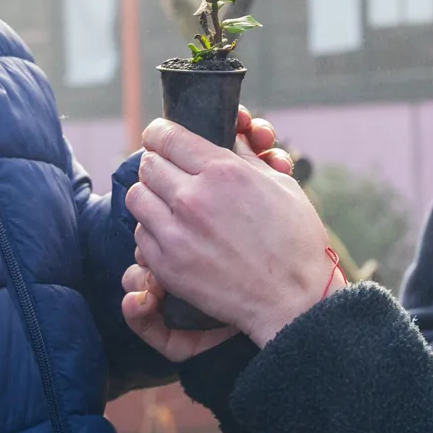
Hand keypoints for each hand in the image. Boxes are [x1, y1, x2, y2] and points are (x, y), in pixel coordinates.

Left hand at [124, 118, 334, 346]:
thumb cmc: (294, 240)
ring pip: (137, 197)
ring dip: (150, 195)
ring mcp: (176, 233)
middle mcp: (193, 198)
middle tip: (169, 171)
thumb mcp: (280, 184)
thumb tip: (229, 135)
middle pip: (148, 164)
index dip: (161, 133)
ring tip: (167, 202)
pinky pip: (140, 235)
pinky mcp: (167, 264)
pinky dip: (152, 230)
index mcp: (222, 172)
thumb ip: (246, 157)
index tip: (161, 137)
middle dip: (158, 163)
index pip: (167, 137)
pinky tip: (173, 233)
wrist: (293, 300)